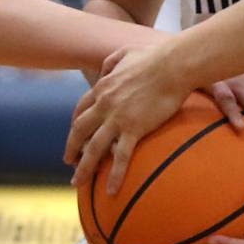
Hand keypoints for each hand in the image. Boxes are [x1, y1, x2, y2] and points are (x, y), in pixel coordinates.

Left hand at [65, 42, 189, 193]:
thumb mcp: (127, 52)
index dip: (76, 124)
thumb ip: (112, 60)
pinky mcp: (134, 128)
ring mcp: (117, 118)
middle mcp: (104, 105)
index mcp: (103, 87)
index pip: (81, 110)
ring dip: (83, 168)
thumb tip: (104, 68)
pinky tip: (110, 191)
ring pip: (93, 148)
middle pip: (79, 131)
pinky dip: (113, 175)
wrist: (174, 64)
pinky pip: (120, 156)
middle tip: (69, 162)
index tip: (76, 135)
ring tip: (78, 182)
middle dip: (72, 148)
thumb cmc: (156, 56)